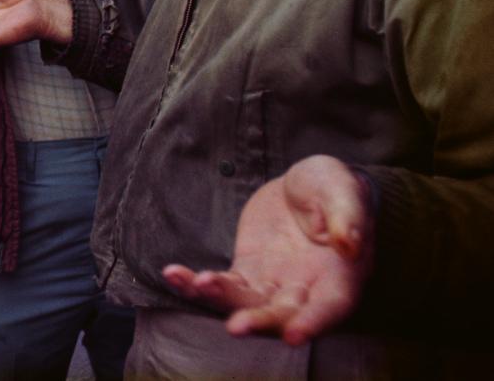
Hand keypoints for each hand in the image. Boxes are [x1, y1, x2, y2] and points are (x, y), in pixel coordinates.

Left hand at [162, 155, 373, 344]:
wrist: (305, 187)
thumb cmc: (333, 189)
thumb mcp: (343, 191)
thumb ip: (347, 215)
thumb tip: (349, 242)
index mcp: (339, 276)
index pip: (329, 307)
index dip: (314, 323)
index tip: (293, 336)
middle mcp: (306, 289)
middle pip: (282, 315)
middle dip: (259, 321)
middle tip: (235, 327)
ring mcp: (273, 284)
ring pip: (246, 302)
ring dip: (221, 300)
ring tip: (196, 284)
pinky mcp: (247, 272)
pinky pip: (223, 283)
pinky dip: (197, 284)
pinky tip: (174, 274)